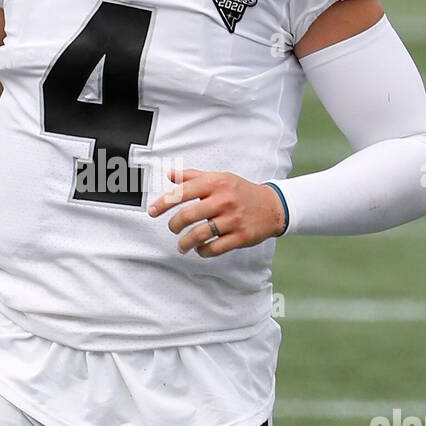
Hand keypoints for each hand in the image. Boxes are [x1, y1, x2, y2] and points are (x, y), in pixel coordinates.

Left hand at [147, 168, 285, 256]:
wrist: (272, 206)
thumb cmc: (240, 191)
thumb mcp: (219, 178)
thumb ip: (193, 176)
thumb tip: (170, 174)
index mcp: (216, 183)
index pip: (182, 192)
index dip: (163, 203)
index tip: (152, 211)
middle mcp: (224, 200)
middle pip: (188, 215)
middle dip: (174, 225)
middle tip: (172, 228)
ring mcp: (233, 219)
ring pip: (199, 235)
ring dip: (185, 243)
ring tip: (181, 245)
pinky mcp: (240, 237)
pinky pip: (214, 248)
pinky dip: (202, 251)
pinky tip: (200, 249)